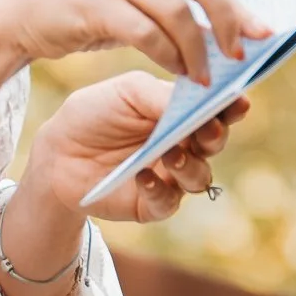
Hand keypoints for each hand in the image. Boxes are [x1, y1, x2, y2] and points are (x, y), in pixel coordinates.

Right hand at [0, 0, 269, 82]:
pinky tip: (177, 73)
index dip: (238, 6)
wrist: (22, 17)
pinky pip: (146, 32)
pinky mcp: (96, 3)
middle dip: (228, 20)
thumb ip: (172, 0)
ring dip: (197, 49)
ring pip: (176, 11)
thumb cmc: (86, 11)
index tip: (265, 33)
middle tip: (240, 56)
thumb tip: (230, 26)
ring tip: (204, 78)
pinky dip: (168, 56)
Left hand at [21, 76, 250, 227]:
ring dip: (189, 165)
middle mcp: (182, 144)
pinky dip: (159, 189)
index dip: (231, 105)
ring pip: (199, 176)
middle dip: (215, 135)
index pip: (216, 108)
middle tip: (207, 128)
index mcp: (180, 112)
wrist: (57, 154)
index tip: (239, 99)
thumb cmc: (93, 114)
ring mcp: (170, 176)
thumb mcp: (126, 92)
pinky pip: (168, 201)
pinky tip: (143, 176)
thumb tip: (196, 102)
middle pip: (215, 143)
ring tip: (171, 153)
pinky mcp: (152, 204)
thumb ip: (161, 95)